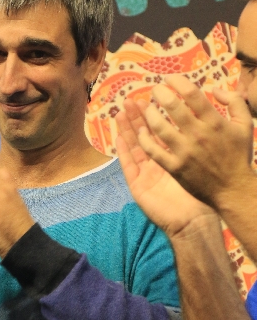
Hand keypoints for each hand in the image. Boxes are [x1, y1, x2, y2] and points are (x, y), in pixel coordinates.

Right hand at [116, 99, 213, 238]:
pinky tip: (119, 137)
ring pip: (134, 148)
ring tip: (120, 113)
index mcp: (170, 158)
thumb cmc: (200, 194)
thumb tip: (194, 122)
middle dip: (136, 118)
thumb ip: (190, 145)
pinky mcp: (137, 186)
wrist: (192, 220)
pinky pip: (129, 166)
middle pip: (143, 137)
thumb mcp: (196, 164)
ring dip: (127, 130)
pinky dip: (123, 151)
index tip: (148, 99)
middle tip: (130, 100)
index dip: (151, 117)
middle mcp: (156, 164)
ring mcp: (144, 175)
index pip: (158, 133)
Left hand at [137, 74, 254, 208]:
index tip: (170, 79)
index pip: (191, 94)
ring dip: (150, 114)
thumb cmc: (238, 157)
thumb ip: (234, 102)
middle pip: (172, 106)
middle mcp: (198, 134)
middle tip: (155, 90)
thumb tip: (215, 89)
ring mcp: (184, 152)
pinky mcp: (175, 167)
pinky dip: (145, 139)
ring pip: (159, 127)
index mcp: (214, 122)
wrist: (233, 190)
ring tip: (148, 109)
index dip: (177, 82)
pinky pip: (153, 150)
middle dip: (160, 93)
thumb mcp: (245, 125)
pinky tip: (142, 132)